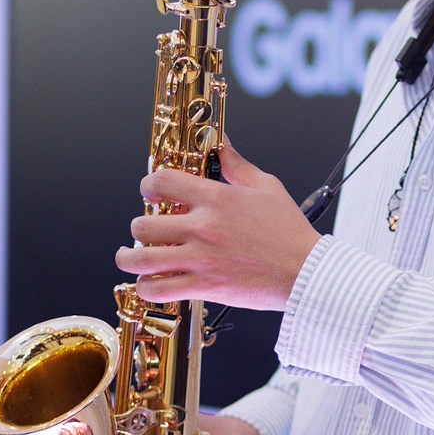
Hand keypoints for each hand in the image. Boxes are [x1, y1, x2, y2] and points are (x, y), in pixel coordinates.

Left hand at [115, 141, 319, 310]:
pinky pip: (158, 289)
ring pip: (142, 259)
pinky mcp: (204, 287)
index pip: (162, 181)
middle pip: (143, 223)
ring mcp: (200, 259)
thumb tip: (222, 145)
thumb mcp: (266, 187)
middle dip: (140, 226)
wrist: (304, 271)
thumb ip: (236, 165)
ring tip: (130, 257)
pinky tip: (150, 282)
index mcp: (216, 198)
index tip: (151, 192)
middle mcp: (203, 227)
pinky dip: (146, 287)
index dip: (148, 185)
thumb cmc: (289, 231)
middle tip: (147, 231)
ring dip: (129, 258)